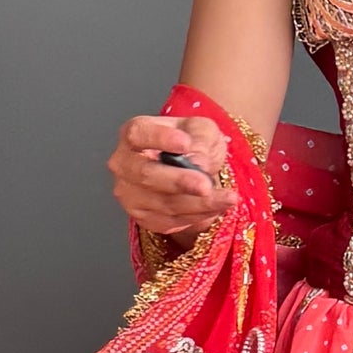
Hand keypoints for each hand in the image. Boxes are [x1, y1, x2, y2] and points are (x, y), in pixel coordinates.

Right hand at [109, 113, 231, 240]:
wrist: (191, 170)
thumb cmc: (190, 143)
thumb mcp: (203, 130)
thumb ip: (201, 138)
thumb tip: (198, 161)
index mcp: (134, 133)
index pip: (139, 133)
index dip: (160, 139)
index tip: (185, 143)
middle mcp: (124, 164)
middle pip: (146, 174)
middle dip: (179, 182)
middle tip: (205, 185)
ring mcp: (130, 193)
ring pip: (163, 203)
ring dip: (199, 204)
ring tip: (228, 198)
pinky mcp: (143, 217)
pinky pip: (170, 221)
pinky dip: (198, 216)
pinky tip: (217, 207)